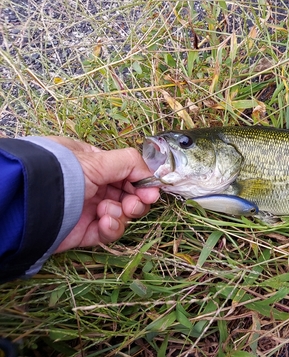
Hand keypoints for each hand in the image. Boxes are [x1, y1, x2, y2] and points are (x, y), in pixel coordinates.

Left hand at [46, 137, 159, 252]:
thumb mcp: (97, 160)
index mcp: (94, 165)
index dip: (142, 182)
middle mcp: (93, 186)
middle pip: (128, 195)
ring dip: (121, 213)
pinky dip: (112, 228)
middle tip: (134, 203)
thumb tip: (151, 174)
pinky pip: (109, 231)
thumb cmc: (62, 174)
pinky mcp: (84, 231)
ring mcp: (89, 209)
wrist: (32, 203)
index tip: (151, 191)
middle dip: (135, 200)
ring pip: (122, 214)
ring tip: (108, 211)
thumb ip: (129, 162)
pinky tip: (105, 222)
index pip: (127, 173)